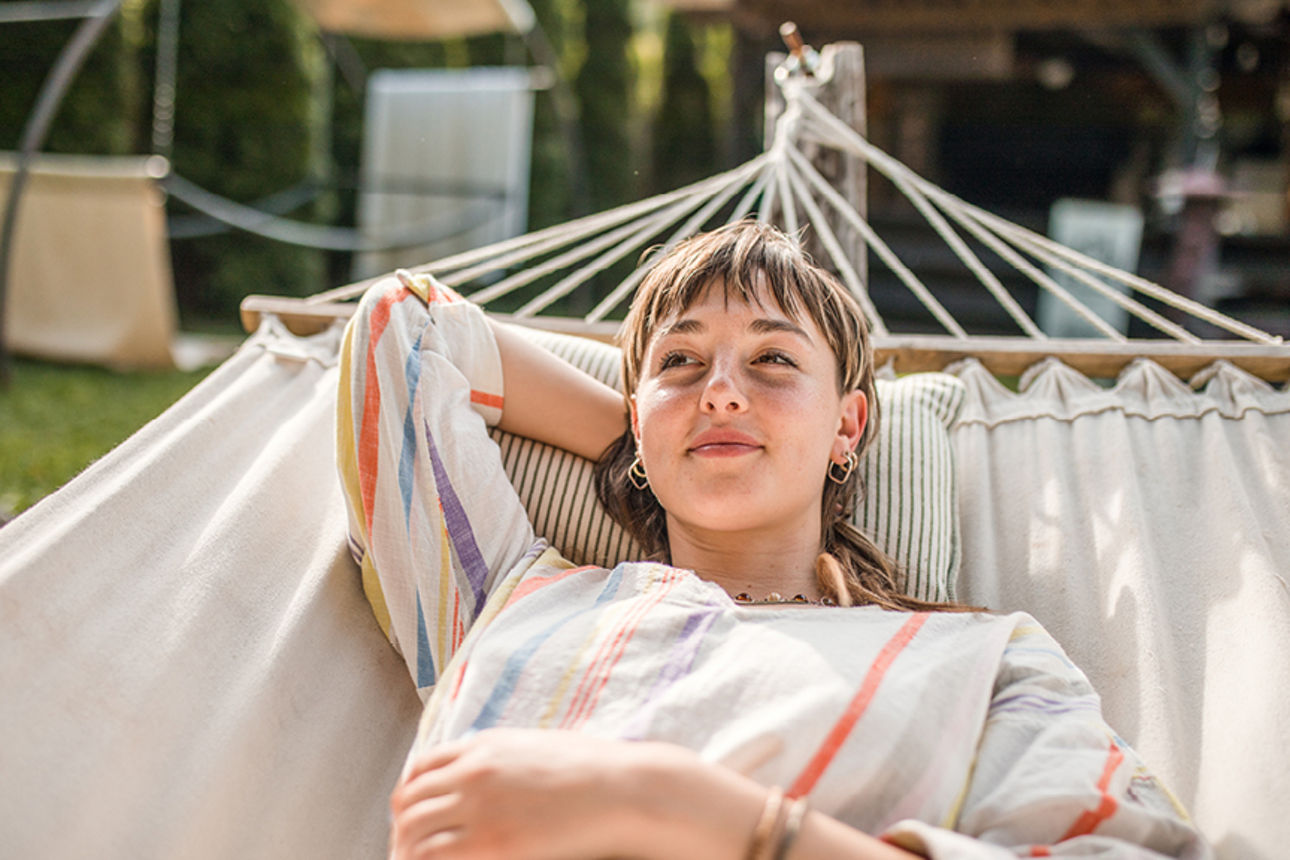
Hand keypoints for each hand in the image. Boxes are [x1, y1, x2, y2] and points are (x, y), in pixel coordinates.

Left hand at [390, 728, 649, 859]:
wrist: (619, 787)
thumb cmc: (588, 769)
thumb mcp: (532, 747)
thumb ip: (497, 757)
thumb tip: (474, 774)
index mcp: (482, 747)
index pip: (420, 767)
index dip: (408, 794)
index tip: (409, 815)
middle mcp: (473, 772)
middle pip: (408, 800)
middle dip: (400, 827)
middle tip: (404, 849)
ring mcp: (480, 807)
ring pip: (413, 830)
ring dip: (405, 849)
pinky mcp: (493, 842)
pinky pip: (436, 856)